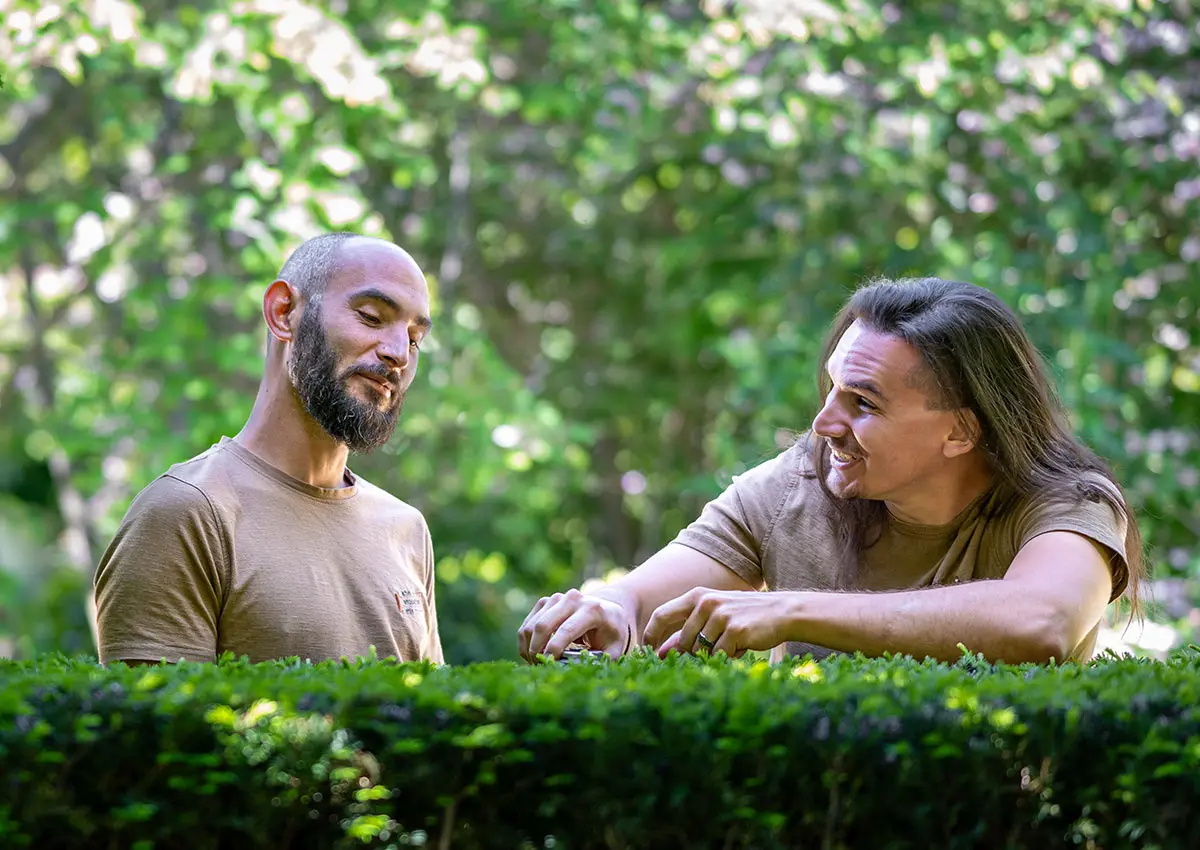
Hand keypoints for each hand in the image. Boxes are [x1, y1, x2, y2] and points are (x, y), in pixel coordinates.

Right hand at [517, 588, 631, 662]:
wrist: (607, 609)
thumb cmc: (612, 632)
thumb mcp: (614, 648)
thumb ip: (600, 661)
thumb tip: (578, 671)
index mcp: (592, 610)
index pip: (566, 630)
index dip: (554, 650)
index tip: (549, 665)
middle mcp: (572, 599)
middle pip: (543, 626)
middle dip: (536, 650)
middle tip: (540, 667)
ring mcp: (556, 598)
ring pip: (531, 626)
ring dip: (529, 649)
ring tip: (538, 663)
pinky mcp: (545, 602)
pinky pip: (527, 624)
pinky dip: (526, 643)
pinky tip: (534, 654)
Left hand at [643, 588, 793, 658]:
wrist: (781, 612)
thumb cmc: (744, 615)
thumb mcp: (714, 615)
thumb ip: (688, 630)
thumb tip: (661, 652)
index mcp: (697, 596)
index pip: (661, 615)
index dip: (651, 635)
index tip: (647, 653)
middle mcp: (706, 603)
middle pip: (682, 641)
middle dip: (690, 655)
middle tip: (710, 653)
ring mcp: (720, 615)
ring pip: (702, 650)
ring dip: (715, 654)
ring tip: (732, 643)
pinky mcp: (734, 629)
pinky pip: (721, 655)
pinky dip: (730, 656)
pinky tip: (743, 645)